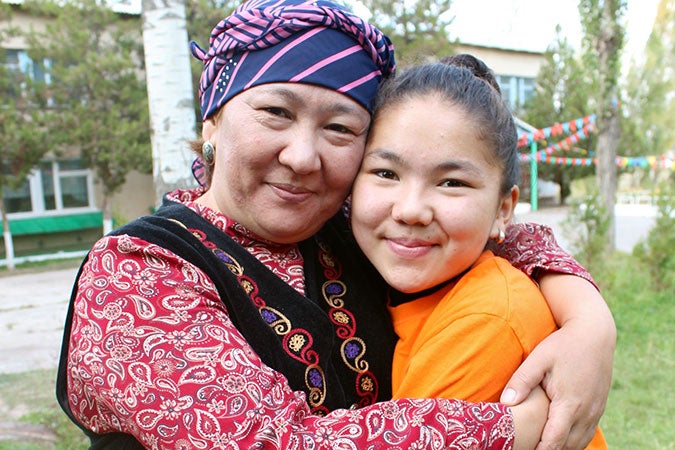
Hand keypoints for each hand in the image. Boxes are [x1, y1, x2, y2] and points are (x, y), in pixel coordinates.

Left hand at [501, 275, 615, 449]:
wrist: (594, 333)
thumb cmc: (563, 345)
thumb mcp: (538, 359)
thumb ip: (521, 381)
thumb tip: (505, 403)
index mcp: (569, 403)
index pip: (554, 440)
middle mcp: (586, 411)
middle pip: (567, 446)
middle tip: (526, 447)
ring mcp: (596, 411)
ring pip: (579, 442)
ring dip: (561, 447)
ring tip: (539, 445)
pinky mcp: (599, 407)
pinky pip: (587, 433)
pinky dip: (573, 440)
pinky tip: (557, 437)